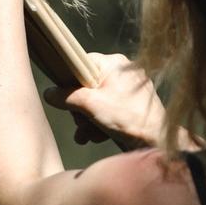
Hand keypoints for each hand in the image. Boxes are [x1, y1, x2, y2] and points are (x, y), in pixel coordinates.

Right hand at [44, 53, 167, 147]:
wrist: (157, 142)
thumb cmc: (127, 118)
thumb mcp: (91, 106)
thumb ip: (67, 97)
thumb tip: (48, 93)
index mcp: (115, 62)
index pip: (83, 63)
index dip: (70, 81)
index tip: (65, 98)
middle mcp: (123, 71)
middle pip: (88, 85)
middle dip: (80, 109)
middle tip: (79, 123)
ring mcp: (129, 89)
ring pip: (98, 100)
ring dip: (88, 120)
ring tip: (85, 136)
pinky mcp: (133, 106)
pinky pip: (110, 109)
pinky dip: (101, 123)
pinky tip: (96, 137)